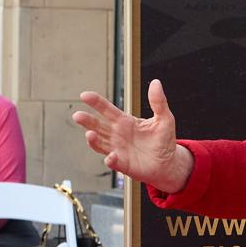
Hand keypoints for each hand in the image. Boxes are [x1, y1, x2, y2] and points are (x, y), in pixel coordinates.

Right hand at [73, 79, 191, 192]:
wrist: (168, 164)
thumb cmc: (164, 141)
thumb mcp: (165, 119)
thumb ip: (158, 102)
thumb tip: (156, 82)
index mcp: (124, 121)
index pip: (106, 109)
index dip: (95, 102)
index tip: (85, 95)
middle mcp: (116, 134)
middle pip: (97, 125)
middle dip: (87, 121)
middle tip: (77, 115)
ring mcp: (117, 149)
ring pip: (99, 143)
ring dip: (93, 140)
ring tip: (89, 134)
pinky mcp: (123, 164)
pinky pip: (112, 162)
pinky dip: (110, 159)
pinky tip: (111, 156)